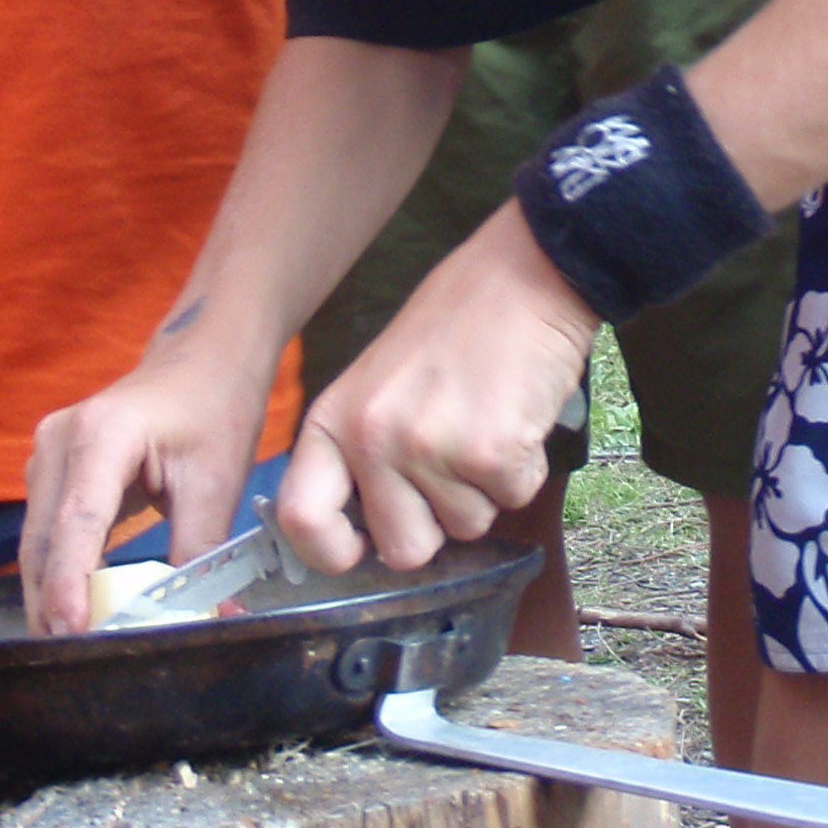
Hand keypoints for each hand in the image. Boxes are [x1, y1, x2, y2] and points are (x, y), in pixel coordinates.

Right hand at [16, 286, 273, 634]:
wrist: (203, 357)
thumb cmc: (214, 407)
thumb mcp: (216, 480)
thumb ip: (202, 553)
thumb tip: (208, 619)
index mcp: (102, 435)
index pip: (77, 521)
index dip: (70, 582)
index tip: (70, 632)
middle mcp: (58, 441)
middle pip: (43, 540)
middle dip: (52, 604)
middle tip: (69, 664)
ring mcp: (46, 453)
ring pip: (36, 541)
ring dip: (49, 594)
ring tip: (70, 649)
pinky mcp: (50, 470)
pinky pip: (45, 531)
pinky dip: (56, 572)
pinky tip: (73, 612)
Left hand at [276, 202, 599, 572]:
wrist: (524, 274)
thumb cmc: (457, 323)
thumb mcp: (379, 382)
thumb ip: (363, 449)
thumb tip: (367, 529)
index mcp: (334, 419)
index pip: (302, 518)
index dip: (331, 552)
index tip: (359, 552)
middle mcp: (372, 439)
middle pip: (403, 548)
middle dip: (438, 522)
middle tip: (455, 464)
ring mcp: (429, 448)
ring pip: (466, 527)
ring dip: (486, 489)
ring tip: (488, 420)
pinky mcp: (490, 453)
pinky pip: (514, 499)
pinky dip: (525, 469)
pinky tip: (518, 417)